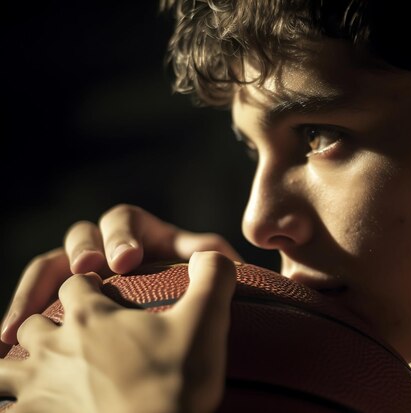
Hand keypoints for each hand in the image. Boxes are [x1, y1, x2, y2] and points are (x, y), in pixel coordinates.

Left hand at [0, 251, 235, 412]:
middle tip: (73, 339)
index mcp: (92, 315)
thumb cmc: (178, 382)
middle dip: (47, 323)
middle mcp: (55, 346)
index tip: (101, 295)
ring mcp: (38, 388)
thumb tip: (210, 255)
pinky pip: (5, 411)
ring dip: (16, 367)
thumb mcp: (206, 322)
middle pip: (34, 322)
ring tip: (39, 378)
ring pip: (5, 367)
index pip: (73, 283)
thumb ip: (212, 277)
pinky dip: (14, 408)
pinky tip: (30, 412)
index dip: (86, 285)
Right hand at [1, 204, 240, 355]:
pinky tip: (9, 349)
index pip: (123, 220)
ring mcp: (81, 273)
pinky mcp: (64, 301)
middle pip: (80, 235)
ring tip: (20, 327)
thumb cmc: (196, 288)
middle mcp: (105, 246)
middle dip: (81, 250)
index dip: (121, 235)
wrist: (181, 317)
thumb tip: (224, 258)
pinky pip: (38, 307)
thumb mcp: (206, 269)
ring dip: (34, 294)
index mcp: (140, 232)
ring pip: (49, 270)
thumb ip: (211, 257)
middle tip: (86, 268)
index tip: (128, 260)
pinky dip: (24, 322)